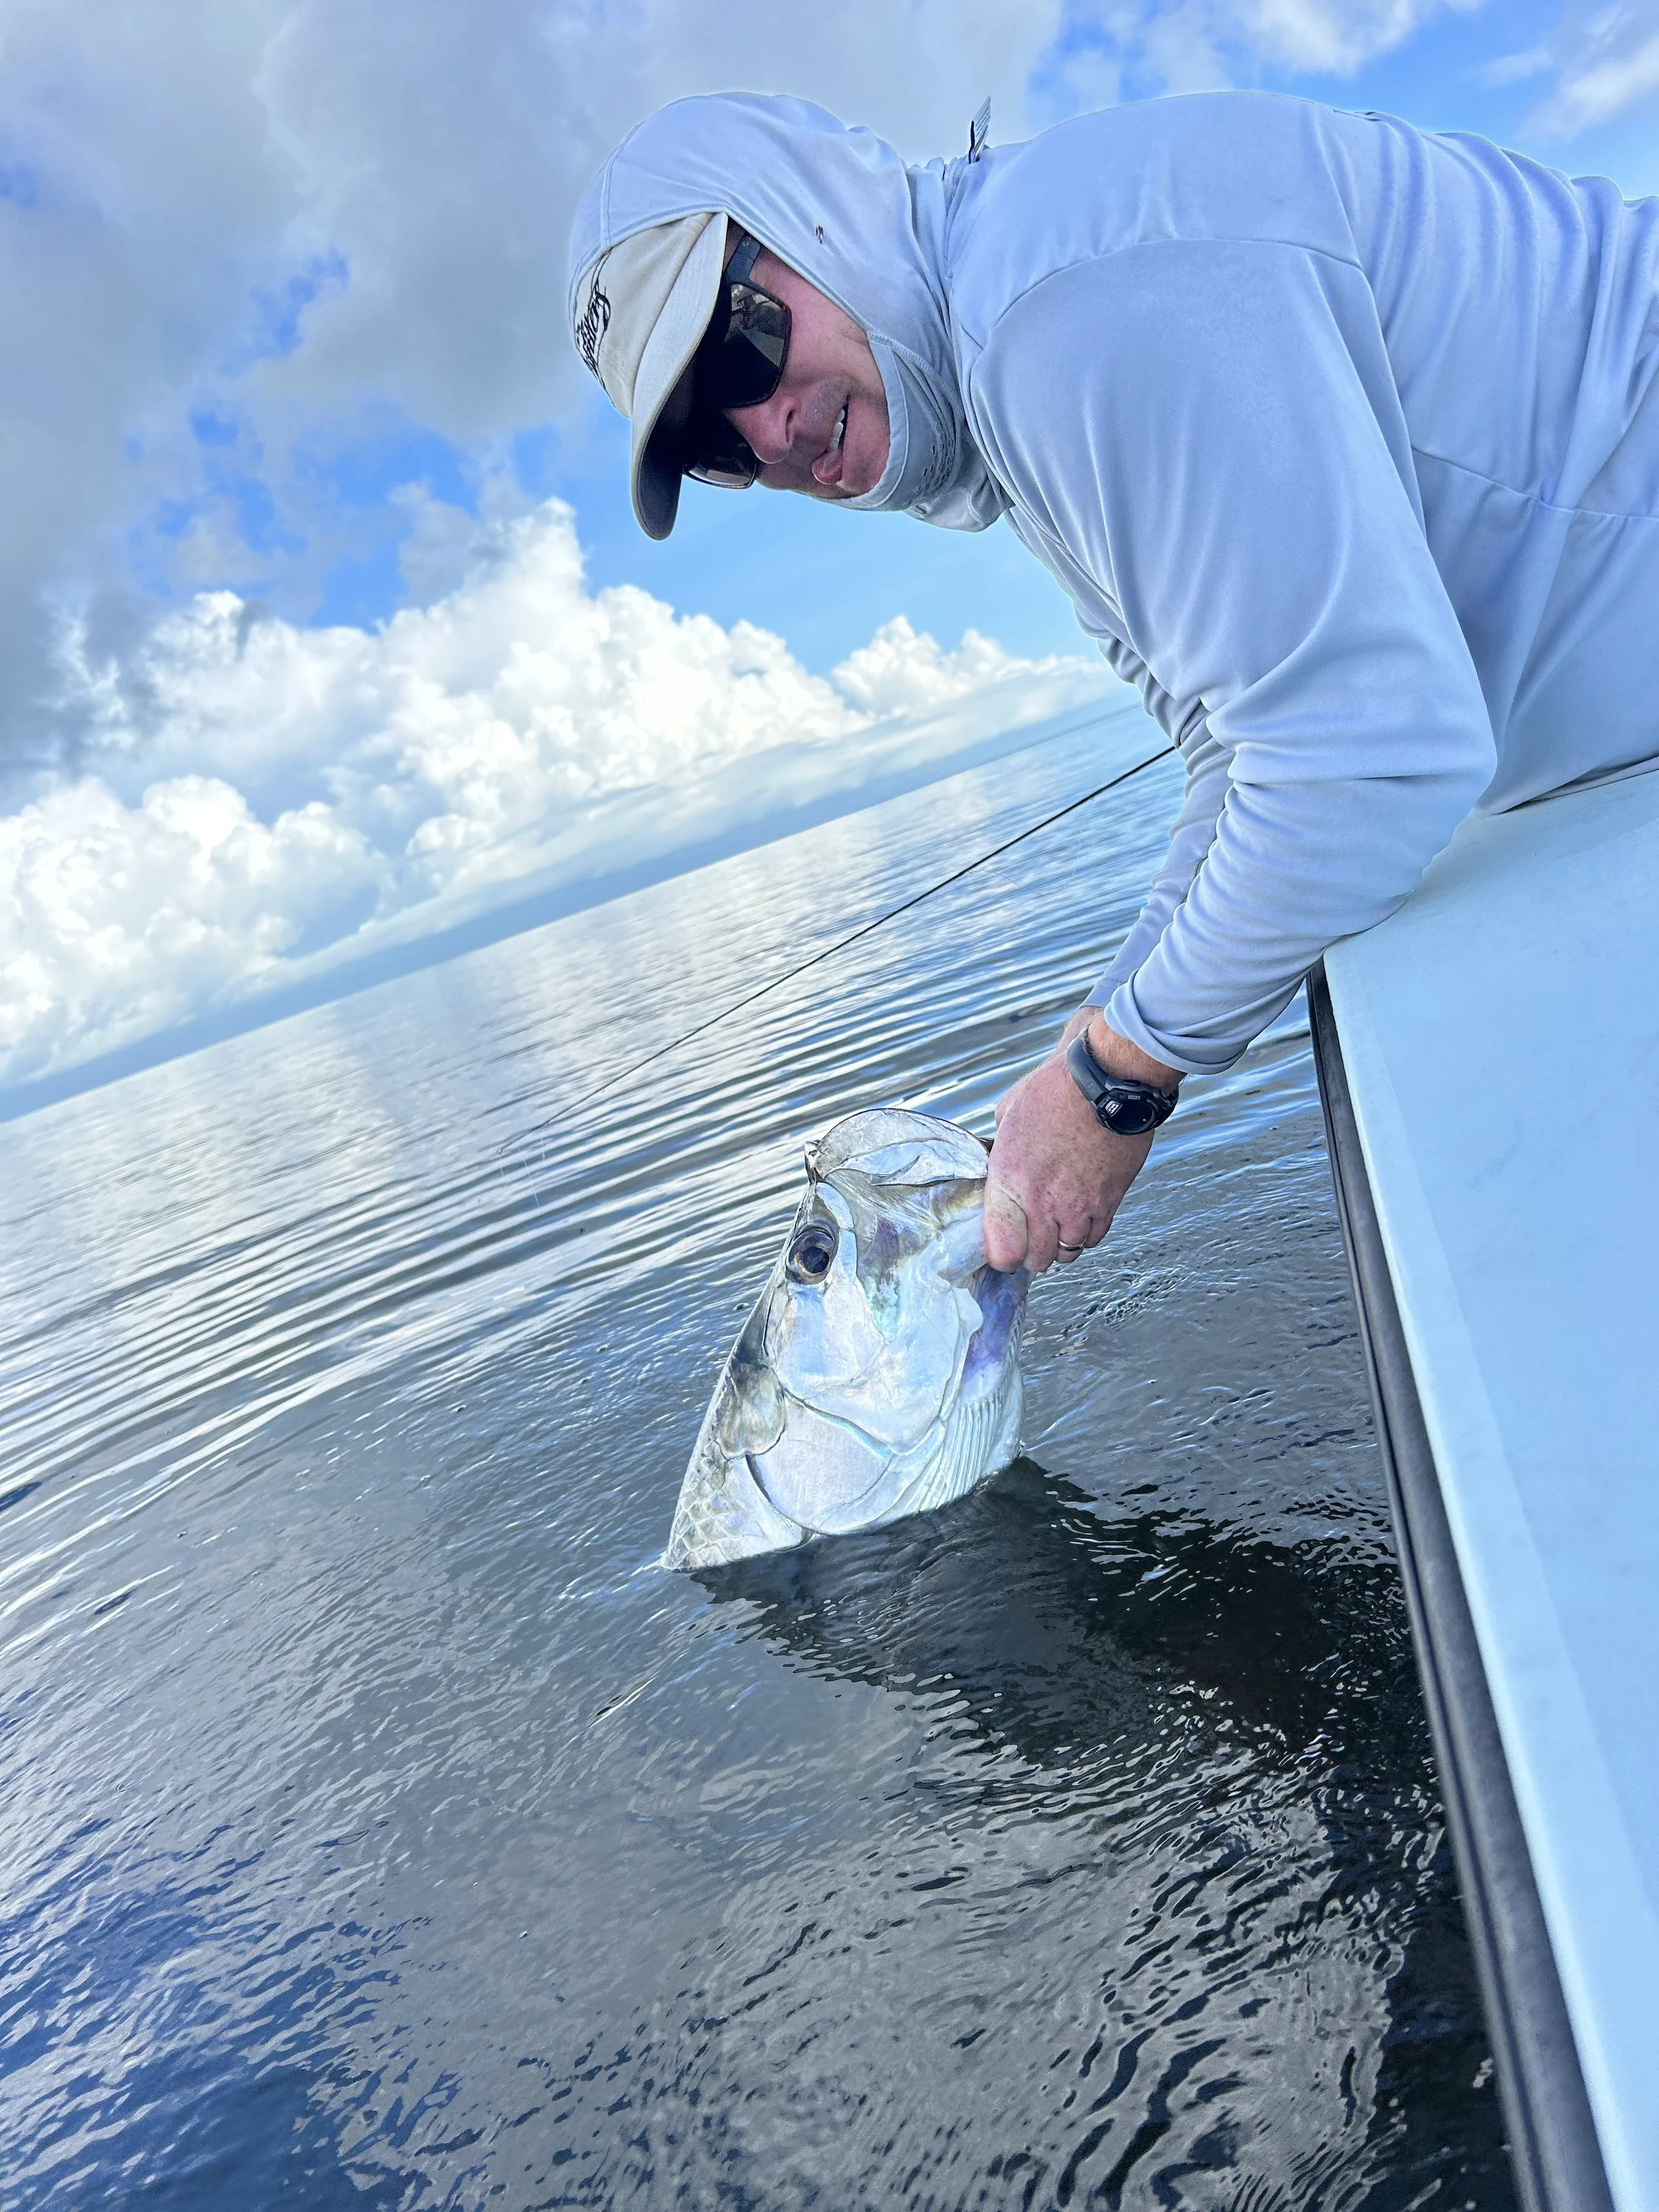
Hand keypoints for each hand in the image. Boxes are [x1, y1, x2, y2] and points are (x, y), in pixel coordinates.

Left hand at [983, 1009, 1177, 1272]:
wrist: (1106, 1082)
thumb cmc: (1054, 1091)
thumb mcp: (1008, 1115)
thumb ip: (999, 1149)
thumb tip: (997, 1161)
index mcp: (1009, 1180)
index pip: (1001, 1250)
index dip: (1000, 1255)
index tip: (1002, 1247)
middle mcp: (1042, 1202)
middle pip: (1035, 1260)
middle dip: (1029, 1254)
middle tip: (1029, 1238)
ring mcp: (1078, 1207)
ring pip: (1067, 1254)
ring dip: (1059, 1244)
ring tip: (1056, 1225)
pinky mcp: (1108, 1203)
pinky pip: (1094, 1239)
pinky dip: (1086, 1234)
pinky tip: (1081, 1215)